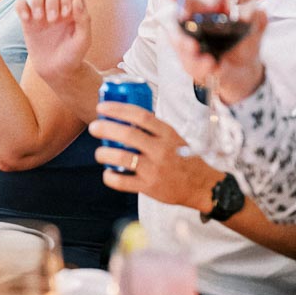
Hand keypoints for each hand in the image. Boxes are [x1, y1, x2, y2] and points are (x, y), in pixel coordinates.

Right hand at [17, 0, 93, 86]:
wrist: (56, 70)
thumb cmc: (73, 55)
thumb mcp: (83, 40)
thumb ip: (84, 19)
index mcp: (74, 8)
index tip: (65, 15)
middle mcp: (59, 6)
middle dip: (52, 0)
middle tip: (53, 20)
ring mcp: (42, 11)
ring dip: (37, 0)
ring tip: (39, 18)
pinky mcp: (28, 19)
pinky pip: (21, 3)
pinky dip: (21, 6)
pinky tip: (26, 19)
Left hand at [89, 101, 221, 212]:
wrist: (201, 185)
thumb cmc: (184, 158)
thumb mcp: (174, 138)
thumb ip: (154, 129)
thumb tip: (127, 115)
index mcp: (167, 133)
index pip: (140, 115)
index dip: (118, 109)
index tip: (102, 107)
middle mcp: (161, 149)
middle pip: (128, 134)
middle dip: (105, 128)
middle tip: (94, 127)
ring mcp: (154, 169)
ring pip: (122, 157)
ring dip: (104, 153)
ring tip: (99, 153)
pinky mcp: (149, 187)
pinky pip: (122, 181)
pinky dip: (110, 177)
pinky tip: (108, 173)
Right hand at [152, 0, 267, 103]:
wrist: (246, 71)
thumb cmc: (244, 42)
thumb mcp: (254, 27)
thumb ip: (256, 18)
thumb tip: (258, 10)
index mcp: (204, 15)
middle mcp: (193, 31)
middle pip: (178, 30)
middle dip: (180, 38)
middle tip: (190, 43)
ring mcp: (193, 50)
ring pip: (184, 52)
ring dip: (192, 56)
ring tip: (208, 61)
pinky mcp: (197, 68)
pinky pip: (195, 68)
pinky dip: (204, 68)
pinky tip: (214, 68)